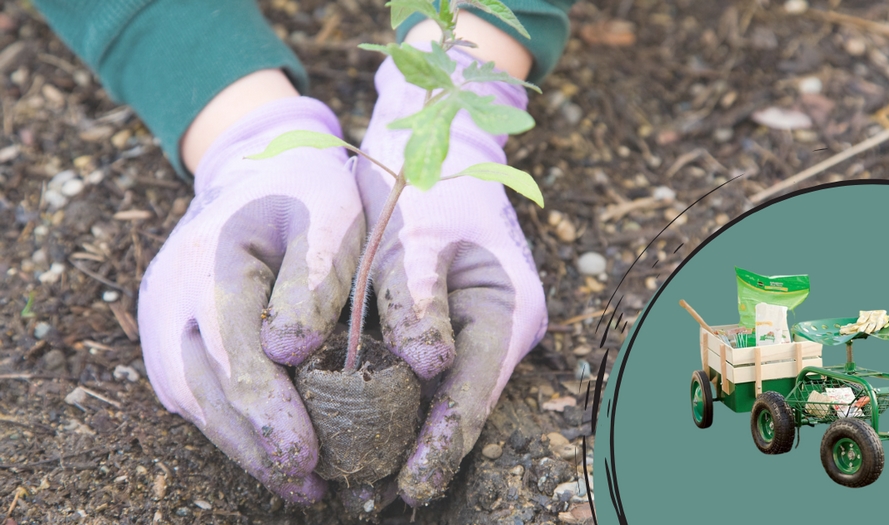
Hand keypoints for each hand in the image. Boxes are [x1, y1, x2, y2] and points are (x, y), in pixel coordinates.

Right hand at [137, 97, 363, 503]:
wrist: (256, 167)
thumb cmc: (305, 191)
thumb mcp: (330, 215)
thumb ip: (316, 277)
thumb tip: (289, 351)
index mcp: (212, 261)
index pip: (234, 353)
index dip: (270, 412)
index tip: (307, 456)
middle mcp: (170, 297)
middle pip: (207, 389)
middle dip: (258, 445)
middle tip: (310, 487)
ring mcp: (161, 319)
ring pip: (195, 400)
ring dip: (243, 447)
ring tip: (298, 483)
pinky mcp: (168, 337)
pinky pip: (194, 392)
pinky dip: (231, 426)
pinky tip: (272, 451)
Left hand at [354, 48, 547, 505]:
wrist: (434, 141)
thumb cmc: (428, 182)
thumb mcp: (417, 234)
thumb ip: (419, 299)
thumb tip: (427, 366)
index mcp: (508, 308)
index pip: (474, 392)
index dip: (443, 442)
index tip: (410, 484)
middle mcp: (500, 327)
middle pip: (463, 403)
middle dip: (424, 449)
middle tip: (376, 495)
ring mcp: (477, 328)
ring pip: (444, 393)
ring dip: (408, 431)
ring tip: (365, 476)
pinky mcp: (450, 323)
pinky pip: (426, 372)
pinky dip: (397, 398)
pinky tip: (361, 423)